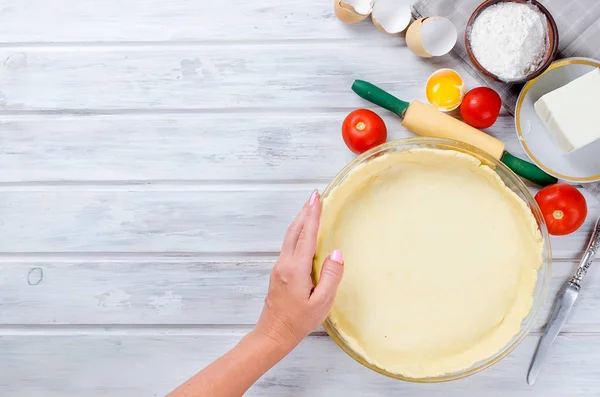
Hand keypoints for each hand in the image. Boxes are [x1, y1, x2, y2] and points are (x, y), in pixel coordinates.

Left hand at [254, 190, 343, 349]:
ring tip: (310, 208)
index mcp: (296, 268)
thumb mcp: (322, 302)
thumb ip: (331, 276)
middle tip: (314, 195)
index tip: (317, 198)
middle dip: (305, 211)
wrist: (273, 334)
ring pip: (290, 237)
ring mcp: (279, 267)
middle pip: (295, 230)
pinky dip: (298, 233)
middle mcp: (285, 263)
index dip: (313, 215)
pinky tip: (303, 232)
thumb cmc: (299, 321)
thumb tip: (336, 253)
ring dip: (300, 220)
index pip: (307, 235)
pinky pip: (289, 245)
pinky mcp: (279, 272)